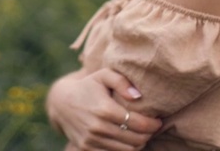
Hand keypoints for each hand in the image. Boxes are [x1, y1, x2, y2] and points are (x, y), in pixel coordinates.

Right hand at [47, 68, 162, 150]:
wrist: (61, 103)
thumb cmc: (88, 86)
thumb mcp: (103, 75)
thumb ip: (122, 82)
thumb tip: (138, 96)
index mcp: (105, 109)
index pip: (138, 124)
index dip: (153, 125)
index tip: (158, 121)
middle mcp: (98, 127)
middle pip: (135, 140)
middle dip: (148, 135)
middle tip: (152, 128)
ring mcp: (91, 140)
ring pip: (126, 150)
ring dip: (138, 144)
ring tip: (141, 134)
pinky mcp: (87, 148)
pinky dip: (124, 149)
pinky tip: (128, 140)